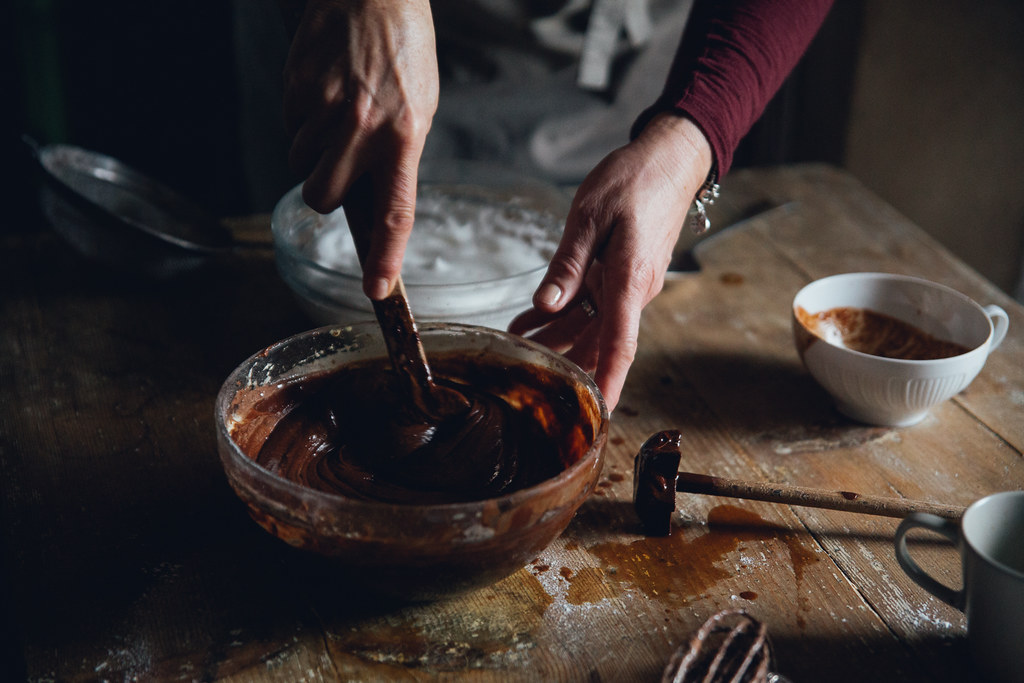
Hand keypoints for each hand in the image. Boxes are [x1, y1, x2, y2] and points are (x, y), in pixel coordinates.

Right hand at [282, 0, 438, 299]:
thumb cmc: (404, 53)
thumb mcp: (419, 109)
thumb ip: (397, 157)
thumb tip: (372, 203)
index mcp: (404, 137)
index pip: (395, 212)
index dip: (385, 258)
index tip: (378, 291)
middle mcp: (363, 128)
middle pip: (322, 198)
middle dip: (325, 193)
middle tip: (339, 167)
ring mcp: (325, 108)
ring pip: (300, 164)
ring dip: (314, 151)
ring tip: (339, 113)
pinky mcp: (297, 89)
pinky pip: (290, 127)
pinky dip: (303, 120)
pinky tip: (325, 92)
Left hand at [509, 113, 712, 410]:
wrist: (670, 159)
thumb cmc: (633, 180)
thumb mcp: (589, 216)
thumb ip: (568, 265)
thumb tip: (546, 306)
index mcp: (629, 280)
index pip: (620, 344)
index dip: (608, 381)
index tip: (599, 415)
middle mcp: (632, 291)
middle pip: (597, 342)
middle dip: (564, 365)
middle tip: (527, 383)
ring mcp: (627, 285)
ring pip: (589, 324)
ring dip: (554, 337)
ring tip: (514, 345)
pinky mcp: (621, 276)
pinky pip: (591, 304)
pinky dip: (562, 313)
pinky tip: (530, 320)